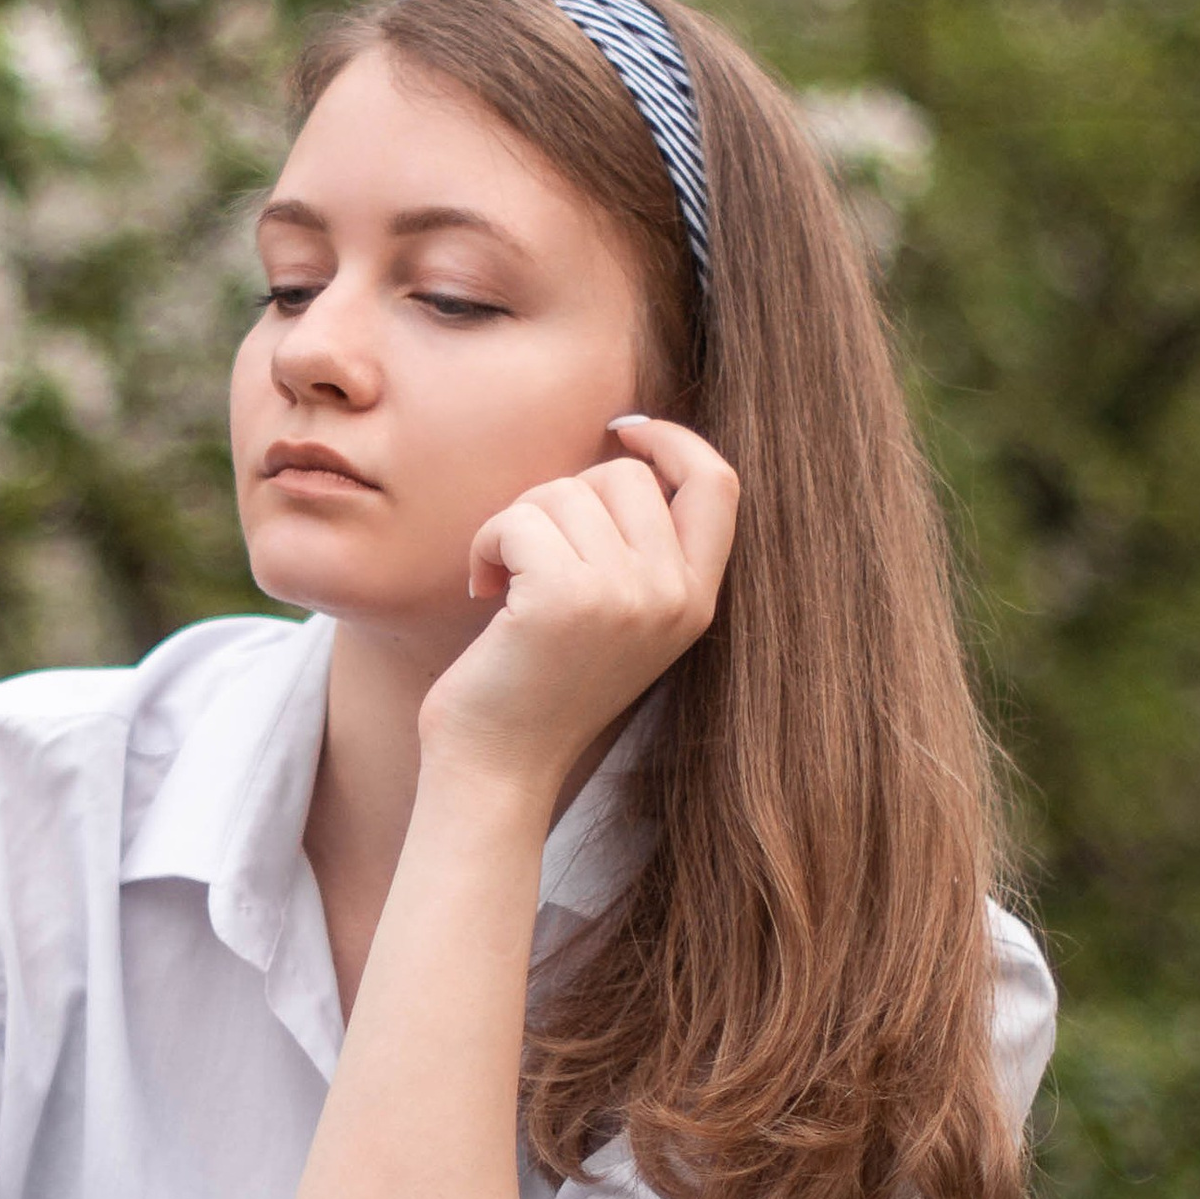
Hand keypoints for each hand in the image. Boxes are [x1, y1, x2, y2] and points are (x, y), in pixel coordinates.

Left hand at [418, 416, 737, 793]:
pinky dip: (486, 543)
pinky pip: (518, 519)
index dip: (674, 441)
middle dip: (562, 498)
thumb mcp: (617, 617)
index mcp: (696, 601)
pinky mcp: (565, 598)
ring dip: (515, 523)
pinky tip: (482, 589)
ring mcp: (625, 597)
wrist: (497, 768)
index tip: (626, 430)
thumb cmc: (539, 687)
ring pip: (565, 489)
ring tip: (504, 581)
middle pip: (625, 475)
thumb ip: (639, 549)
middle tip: (529, 554)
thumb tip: (624, 447)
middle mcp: (673, 598)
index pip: (718, 483)